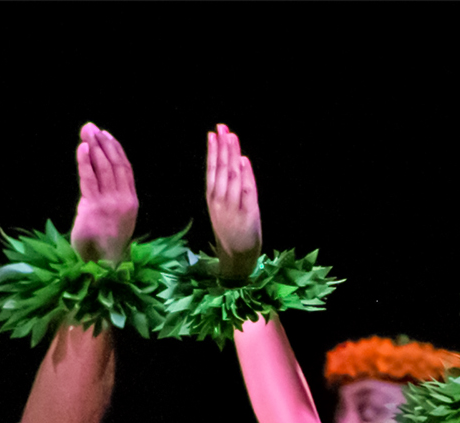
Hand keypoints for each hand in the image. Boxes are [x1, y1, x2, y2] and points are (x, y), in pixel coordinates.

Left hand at [70, 123, 137, 263]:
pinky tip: (82, 148)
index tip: (107, 135)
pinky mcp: (93, 208)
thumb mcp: (116, 218)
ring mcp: (109, 203)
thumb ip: (112, 198)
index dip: (116, 149)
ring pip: (103, 168)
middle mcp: (124, 200)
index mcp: (132, 202)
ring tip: (87, 131)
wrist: (102, 266)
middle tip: (93, 127)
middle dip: (104, 143)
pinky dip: (85, 162)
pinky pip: (89, 179)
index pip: (126, 169)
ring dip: (94, 147)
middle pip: (115, 164)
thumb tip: (101, 177)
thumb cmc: (106, 244)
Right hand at [206, 123, 262, 278]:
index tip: (214, 133)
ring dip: (232, 155)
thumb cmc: (231, 232)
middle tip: (223, 127)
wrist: (236, 258)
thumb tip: (237, 161)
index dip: (213, 150)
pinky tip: (244, 160)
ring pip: (232, 176)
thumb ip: (228, 187)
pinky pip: (246, 190)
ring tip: (232, 137)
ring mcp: (233, 207)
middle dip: (222, 146)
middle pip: (221, 169)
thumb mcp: (224, 209)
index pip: (212, 169)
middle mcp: (220, 200)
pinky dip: (245, 174)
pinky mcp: (247, 214)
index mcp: (213, 198)